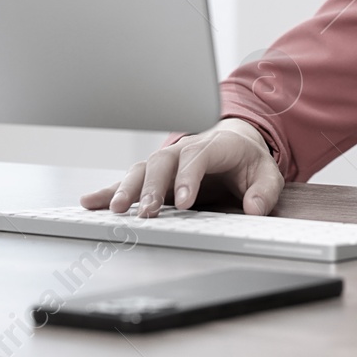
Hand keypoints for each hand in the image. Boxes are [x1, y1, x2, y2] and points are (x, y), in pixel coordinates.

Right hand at [79, 118, 284, 216]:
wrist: (235, 144)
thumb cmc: (247, 161)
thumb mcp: (266, 173)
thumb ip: (264, 190)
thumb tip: (253, 207)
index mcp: (213, 145)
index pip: (197, 157)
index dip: (189, 177)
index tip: (185, 201)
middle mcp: (184, 149)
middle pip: (163, 163)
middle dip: (154, 187)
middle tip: (149, 212)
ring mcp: (166, 162)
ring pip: (143, 169)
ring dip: (129, 189)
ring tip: (118, 210)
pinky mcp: (154, 175)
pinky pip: (130, 180)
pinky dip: (109, 190)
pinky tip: (91, 202)